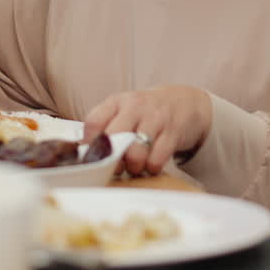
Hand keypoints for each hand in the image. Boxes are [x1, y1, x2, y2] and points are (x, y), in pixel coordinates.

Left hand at [82, 86, 212, 176]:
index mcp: (117, 101)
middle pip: (113, 138)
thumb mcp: (123, 111)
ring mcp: (155, 118)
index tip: (93, 157)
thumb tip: (84, 154)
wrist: (185, 102)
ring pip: (135, 152)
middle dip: (112, 159)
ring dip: (133, 167)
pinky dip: (152, 168)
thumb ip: (105, 127)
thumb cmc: (146, 113)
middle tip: (116, 167)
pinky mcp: (173, 132)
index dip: (89, 144)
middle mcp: (135, 107)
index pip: (93, 122)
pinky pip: (156, 159)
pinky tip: (152, 163)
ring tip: (135, 166)